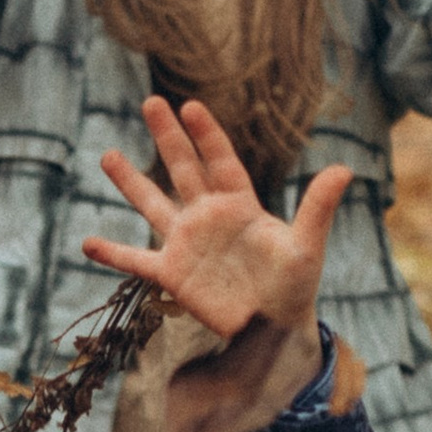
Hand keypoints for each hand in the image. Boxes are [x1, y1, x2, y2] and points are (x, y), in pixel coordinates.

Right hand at [88, 96, 349, 341]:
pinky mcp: (173, 274)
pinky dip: (113, 253)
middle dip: (168, 137)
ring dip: (130, 182)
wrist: (275, 329)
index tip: (190, 105)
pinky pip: (137, 260)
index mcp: (241, 206)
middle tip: (151, 102)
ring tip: (108, 156)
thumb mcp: (306, 246)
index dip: (207, 134)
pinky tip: (87, 243)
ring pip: (153, 205)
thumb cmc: (295, 286)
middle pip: (183, 169)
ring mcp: (187, 244)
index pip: (221, 161)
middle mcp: (209, 217)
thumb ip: (318, 207)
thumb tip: (345, 169)